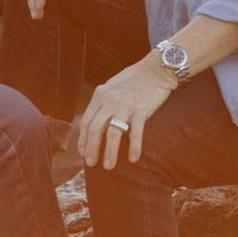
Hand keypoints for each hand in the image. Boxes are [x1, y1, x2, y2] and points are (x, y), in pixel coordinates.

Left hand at [74, 56, 177, 170]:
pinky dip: (134, 147)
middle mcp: (109, 102)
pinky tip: (133, 158)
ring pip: (113, 134)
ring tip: (108, 166)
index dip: (83, 139)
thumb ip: (103, 103)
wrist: (155, 70)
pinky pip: (135, 133)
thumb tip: (97, 122)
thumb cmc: (133, 80)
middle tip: (91, 163)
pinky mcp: (142, 111)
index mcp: (99, 96)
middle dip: (92, 149)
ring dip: (110, 152)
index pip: (86, 121)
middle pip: (95, 129)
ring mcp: (125, 107)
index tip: (83, 152)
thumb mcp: (111, 88)